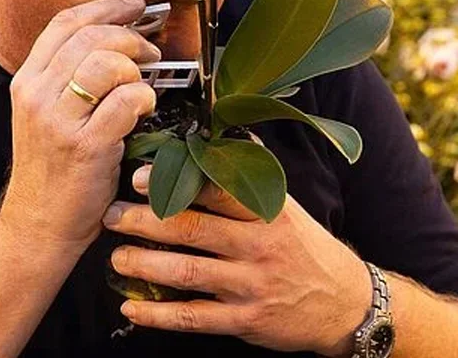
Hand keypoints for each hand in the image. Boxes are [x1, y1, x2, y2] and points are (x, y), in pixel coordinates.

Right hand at [0, 0, 160, 252]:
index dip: (106, 7)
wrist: (37, 227)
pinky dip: (144, 99)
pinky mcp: (84, 146)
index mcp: (27, 81)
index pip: (66, 22)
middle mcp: (36, 94)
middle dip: (131, 36)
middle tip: (151, 52)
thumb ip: (71, 78)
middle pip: (91, 36)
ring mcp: (58, 120)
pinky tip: (144, 111)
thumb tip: (121, 41)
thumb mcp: (48, 115)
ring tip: (143, 87)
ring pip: (107, 63)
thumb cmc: (54, 170)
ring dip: (137, 69)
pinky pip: (126, 100)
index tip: (136, 7)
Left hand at [104, 166, 372, 355]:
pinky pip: (195, 317)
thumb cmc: (307, 249)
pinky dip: (160, 314)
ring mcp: (252, 285)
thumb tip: (221, 138)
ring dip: (146, 264)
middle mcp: (260, 246)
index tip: (141, 176)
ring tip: (117, 257)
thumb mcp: (289, 209)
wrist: (344, 303)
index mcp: (269, 212)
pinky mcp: (246, 320)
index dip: (177, 182)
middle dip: (146, 222)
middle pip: (194, 229)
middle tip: (113, 215)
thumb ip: (253, 180)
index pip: (219, 191)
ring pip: (189, 273)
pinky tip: (133, 307)